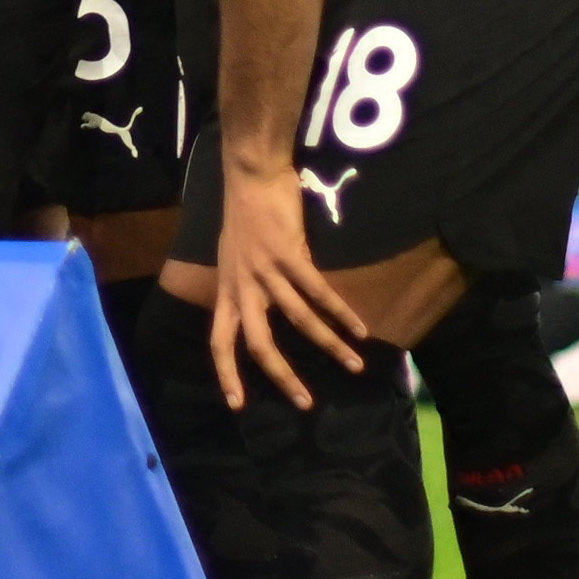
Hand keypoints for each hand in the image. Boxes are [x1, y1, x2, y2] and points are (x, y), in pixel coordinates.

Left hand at [205, 153, 368, 407]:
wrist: (251, 174)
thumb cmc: (246, 213)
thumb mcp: (235, 257)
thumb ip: (248, 286)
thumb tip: (268, 309)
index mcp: (228, 289)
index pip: (219, 341)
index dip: (225, 374)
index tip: (237, 404)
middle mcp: (243, 286)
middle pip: (258, 343)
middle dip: (282, 376)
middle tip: (305, 402)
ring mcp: (265, 270)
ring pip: (298, 319)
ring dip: (328, 345)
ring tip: (354, 364)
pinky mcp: (289, 254)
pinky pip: (318, 291)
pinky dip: (341, 312)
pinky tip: (359, 328)